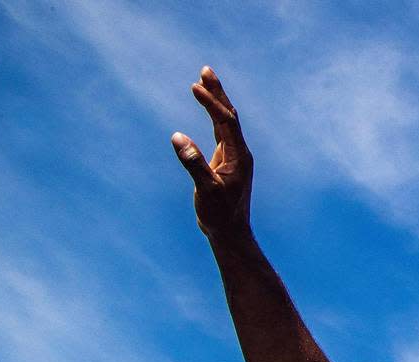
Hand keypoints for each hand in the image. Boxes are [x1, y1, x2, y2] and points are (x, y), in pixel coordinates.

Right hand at [171, 66, 252, 239]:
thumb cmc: (219, 214)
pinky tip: (208, 110)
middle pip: (229, 116)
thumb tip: (178, 137)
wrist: (230, 233)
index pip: (226, 122)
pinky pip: (221, 133)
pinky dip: (214, 118)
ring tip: (203, 80)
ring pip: (226, 123)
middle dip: (217, 93)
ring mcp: (234, 157)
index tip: (195, 88)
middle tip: (205, 70)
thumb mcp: (206, 190)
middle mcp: (239, 153)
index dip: (212, 103)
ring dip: (216, 102)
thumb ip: (193, 163)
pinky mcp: (227, 163)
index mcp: (239, 157)